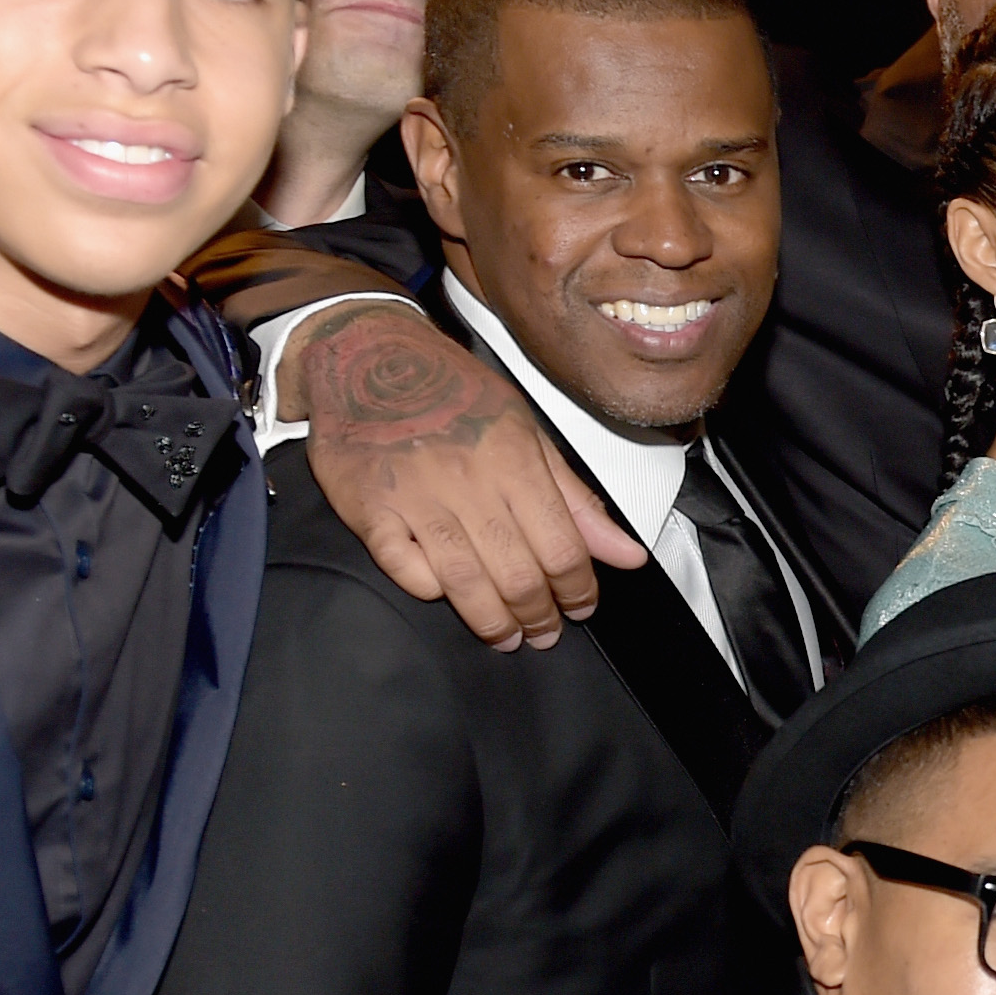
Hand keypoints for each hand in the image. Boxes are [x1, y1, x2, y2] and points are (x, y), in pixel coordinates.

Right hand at [295, 302, 644, 646]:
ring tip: (506, 636)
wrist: (369, 358)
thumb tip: (626, 554)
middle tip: (545, 632)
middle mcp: (467, 480)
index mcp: (513, 461)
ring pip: (464, 581)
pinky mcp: (369, 508)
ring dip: (492, 621)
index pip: (562, 546)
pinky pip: (403, 567)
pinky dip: (427, 589)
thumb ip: (575, 499)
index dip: (578, 588)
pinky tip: (445, 596)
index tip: (582, 605)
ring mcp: (416, 496)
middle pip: (517, 572)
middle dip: (539, 615)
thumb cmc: (452, 393)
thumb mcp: (527, 433)